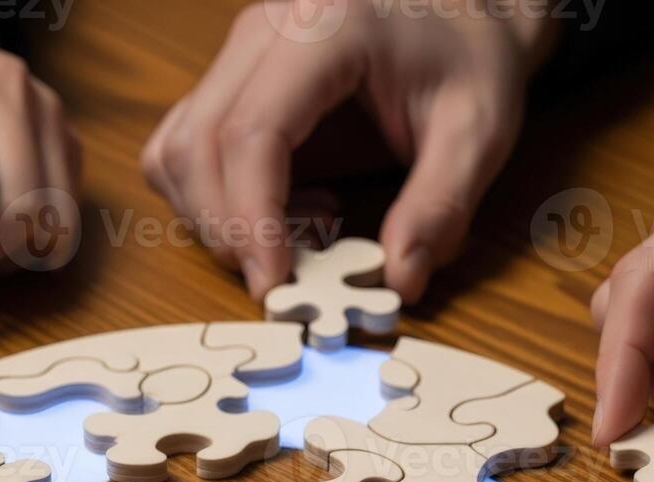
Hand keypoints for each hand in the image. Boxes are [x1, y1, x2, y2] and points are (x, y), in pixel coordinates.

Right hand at [141, 0, 559, 302]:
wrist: (458, 8)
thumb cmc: (468, 57)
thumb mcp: (479, 129)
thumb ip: (441, 204)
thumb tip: (399, 280)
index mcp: (325, 30)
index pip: (252, 132)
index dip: (251, 217)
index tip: (274, 281)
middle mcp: (263, 31)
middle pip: (196, 143)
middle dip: (225, 229)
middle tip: (279, 282)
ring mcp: (239, 52)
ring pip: (175, 147)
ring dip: (211, 216)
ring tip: (296, 235)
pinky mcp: (232, 77)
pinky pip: (183, 144)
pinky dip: (210, 196)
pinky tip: (283, 207)